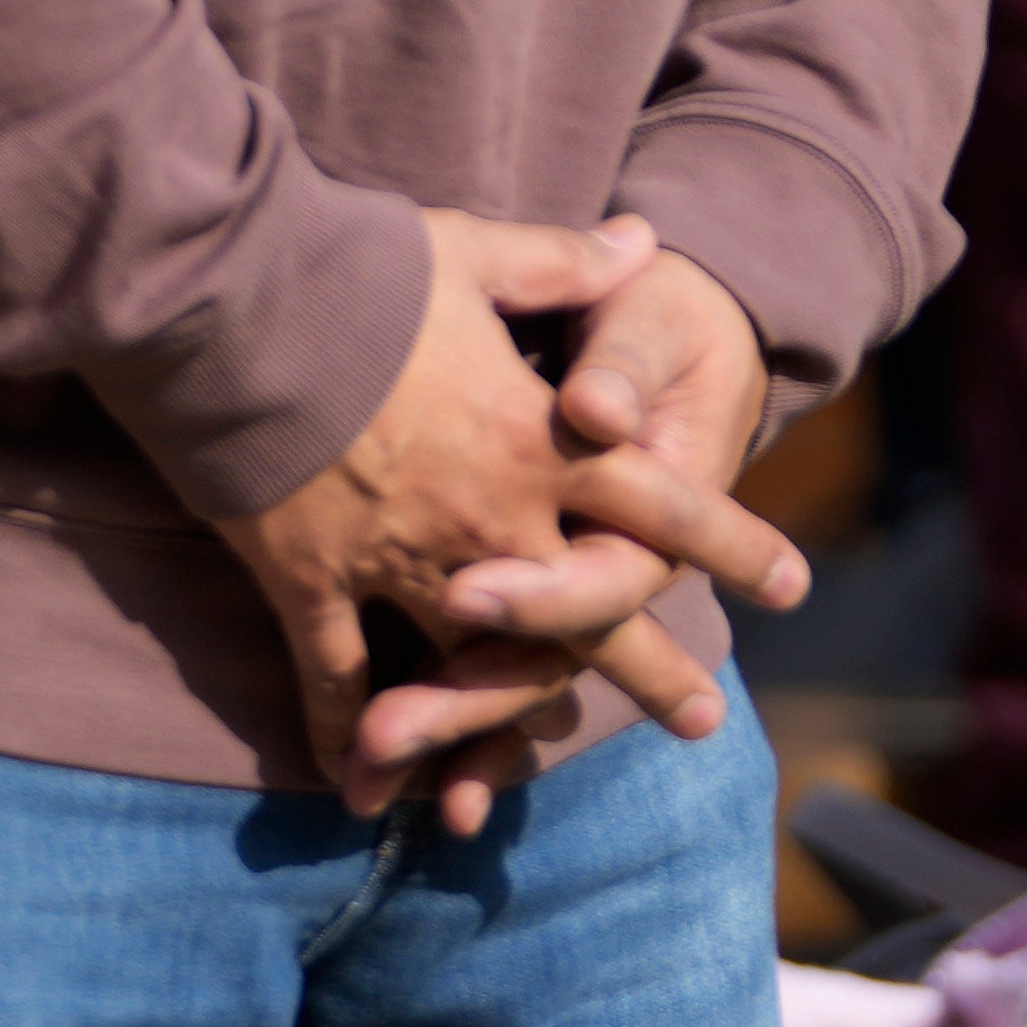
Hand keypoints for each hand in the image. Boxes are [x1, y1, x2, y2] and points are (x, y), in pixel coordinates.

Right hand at [216, 208, 822, 826]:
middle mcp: (488, 519)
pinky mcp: (313, 585)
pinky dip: (352, 736)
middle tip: (702, 720)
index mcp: (540, 441)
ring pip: (475, 665)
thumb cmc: (360, 268)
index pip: (663, 501)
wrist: (234, 303)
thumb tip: (644, 237)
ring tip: (531, 775)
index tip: (792, 583)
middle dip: (651, 670)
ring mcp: (400, 563)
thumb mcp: (477, 252)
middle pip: (592, 613)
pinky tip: (366, 789)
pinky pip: (339, 681)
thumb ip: (565, 260)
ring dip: (507, 723)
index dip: (730, 542)